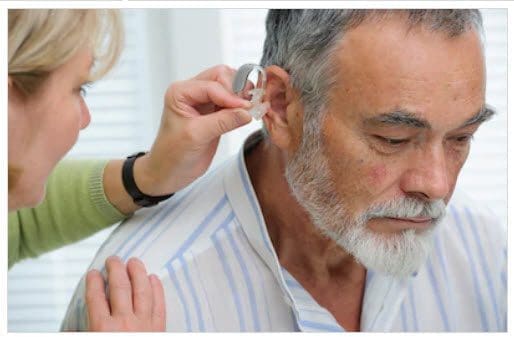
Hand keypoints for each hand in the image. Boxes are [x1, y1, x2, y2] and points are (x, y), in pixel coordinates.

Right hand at [85, 256, 164, 330]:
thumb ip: (83, 333)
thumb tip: (73, 326)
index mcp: (102, 329)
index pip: (96, 298)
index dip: (94, 282)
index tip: (94, 272)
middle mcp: (124, 323)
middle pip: (120, 287)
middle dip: (116, 269)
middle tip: (113, 260)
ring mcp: (144, 324)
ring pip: (142, 291)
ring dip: (138, 273)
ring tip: (134, 261)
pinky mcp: (160, 328)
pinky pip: (159, 304)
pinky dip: (157, 289)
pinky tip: (153, 278)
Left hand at [133, 65, 252, 195]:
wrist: (168, 172)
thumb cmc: (172, 154)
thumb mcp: (196, 136)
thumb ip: (222, 122)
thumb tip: (247, 111)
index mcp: (180, 92)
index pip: (212, 84)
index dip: (231, 95)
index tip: (246, 108)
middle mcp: (191, 92)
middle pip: (222, 76)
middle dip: (237, 89)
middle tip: (249, 106)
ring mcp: (203, 102)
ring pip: (229, 86)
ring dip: (241, 96)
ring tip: (250, 110)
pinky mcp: (214, 113)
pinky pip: (231, 102)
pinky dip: (241, 106)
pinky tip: (247, 114)